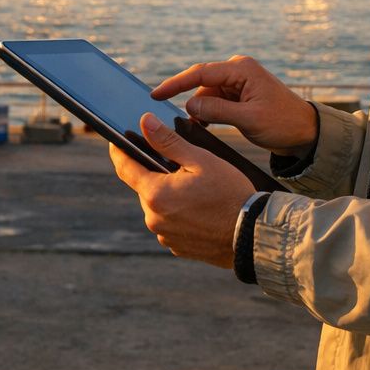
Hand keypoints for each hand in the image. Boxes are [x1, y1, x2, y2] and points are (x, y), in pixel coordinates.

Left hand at [109, 112, 254, 268]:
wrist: (253, 235)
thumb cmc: (230, 194)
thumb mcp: (200, 160)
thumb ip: (168, 141)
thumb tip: (144, 122)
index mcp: (155, 194)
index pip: (124, 168)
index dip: (119, 151)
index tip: (116, 140)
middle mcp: (154, 218)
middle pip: (144, 187)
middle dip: (156, 173)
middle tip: (180, 165)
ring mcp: (164, 236)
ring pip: (158, 206)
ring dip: (169, 195)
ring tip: (196, 188)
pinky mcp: (177, 247)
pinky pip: (170, 224)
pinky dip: (179, 214)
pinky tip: (200, 208)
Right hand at [152, 55, 317, 156]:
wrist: (306, 132)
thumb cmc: (282, 123)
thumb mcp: (248, 119)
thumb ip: (216, 111)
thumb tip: (188, 106)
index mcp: (241, 69)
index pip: (200, 73)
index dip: (175, 84)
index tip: (155, 94)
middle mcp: (239, 70)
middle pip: (201, 82)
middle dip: (187, 99)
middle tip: (168, 116)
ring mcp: (239, 81)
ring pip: (207, 94)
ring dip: (201, 110)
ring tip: (194, 128)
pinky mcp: (240, 94)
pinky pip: (216, 100)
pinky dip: (209, 112)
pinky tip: (203, 125)